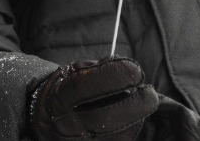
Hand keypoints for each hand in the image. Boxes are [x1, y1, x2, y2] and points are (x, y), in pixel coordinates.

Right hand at [28, 57, 157, 140]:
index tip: (133, 68)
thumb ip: (95, 68)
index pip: (84, 86)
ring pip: (117, 135)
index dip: (112, 76)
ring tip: (144, 103)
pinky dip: (133, 129)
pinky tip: (135, 118)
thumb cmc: (67, 89)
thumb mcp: (73, 73)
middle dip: (133, 104)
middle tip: (149, 92)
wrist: (50, 118)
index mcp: (59, 98)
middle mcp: (67, 124)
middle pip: (104, 118)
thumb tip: (123, 66)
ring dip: (137, 118)